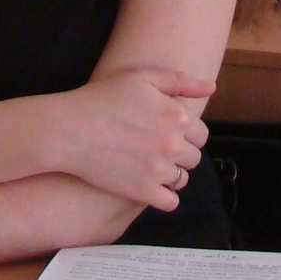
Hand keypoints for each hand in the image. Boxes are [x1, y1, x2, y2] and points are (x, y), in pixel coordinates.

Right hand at [60, 67, 215, 211]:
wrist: (69, 130)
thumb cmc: (103, 98)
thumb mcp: (143, 78)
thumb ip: (182, 82)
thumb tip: (211, 88)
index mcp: (177, 117)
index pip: (201, 134)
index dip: (188, 133)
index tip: (171, 133)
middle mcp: (173, 144)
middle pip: (194, 157)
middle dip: (181, 153)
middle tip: (158, 148)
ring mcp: (159, 170)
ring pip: (182, 178)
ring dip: (173, 173)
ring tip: (152, 165)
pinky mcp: (143, 191)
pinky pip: (170, 201)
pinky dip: (165, 196)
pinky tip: (151, 185)